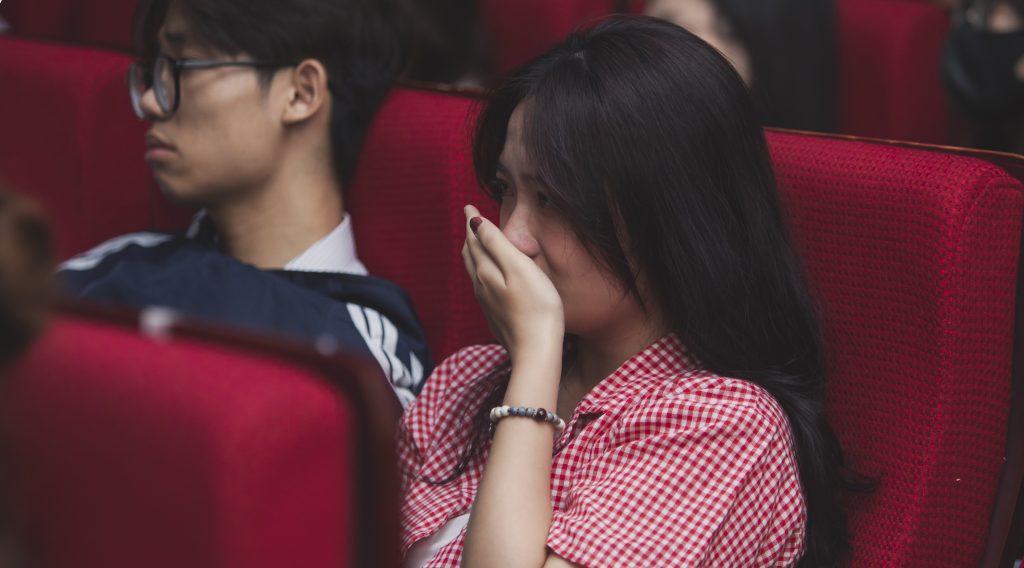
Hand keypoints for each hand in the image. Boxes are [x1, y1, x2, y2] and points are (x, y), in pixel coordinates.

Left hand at [461, 205, 563, 362]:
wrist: (536, 351)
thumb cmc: (537, 308)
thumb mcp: (519, 268)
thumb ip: (497, 245)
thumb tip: (475, 223)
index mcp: (486, 271)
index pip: (476, 239)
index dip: (473, 221)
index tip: (469, 207)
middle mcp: (481, 286)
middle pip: (471, 255)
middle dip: (471, 236)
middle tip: (471, 221)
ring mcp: (487, 303)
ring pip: (474, 272)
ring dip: (474, 254)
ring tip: (475, 244)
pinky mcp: (496, 317)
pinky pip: (482, 286)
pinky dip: (480, 271)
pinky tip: (487, 277)